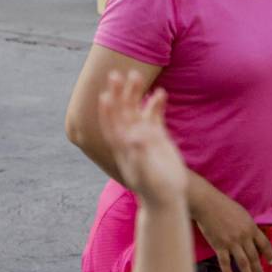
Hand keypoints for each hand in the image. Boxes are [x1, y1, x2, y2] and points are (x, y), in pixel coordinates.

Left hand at [95, 70, 188, 207]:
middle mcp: (130, 138)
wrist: (167, 197)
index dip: (107, 111)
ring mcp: (143, 135)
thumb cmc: (155, 190)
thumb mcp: (146, 174)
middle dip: (118, 94)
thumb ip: (139, 156)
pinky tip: (161, 92)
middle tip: (116, 74)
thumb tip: (133, 138)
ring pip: (137, 109)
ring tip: (137, 74)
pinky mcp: (157, 135)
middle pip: (121, 112)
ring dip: (136, 93)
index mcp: (122, 147)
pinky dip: (156, 104)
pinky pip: (154, 115)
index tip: (104, 95)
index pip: (111, 125)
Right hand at [194, 183, 271, 271]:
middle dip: (258, 268)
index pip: (264, 244)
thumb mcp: (242, 214)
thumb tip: (253, 236)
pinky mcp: (219, 246)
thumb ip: (248, 226)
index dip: (269, 255)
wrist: (207, 204)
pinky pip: (225, 263)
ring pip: (243, 262)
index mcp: (251, 228)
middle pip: (254, 256)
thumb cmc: (224, 206)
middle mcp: (244, 237)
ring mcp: (232, 242)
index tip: (271, 263)